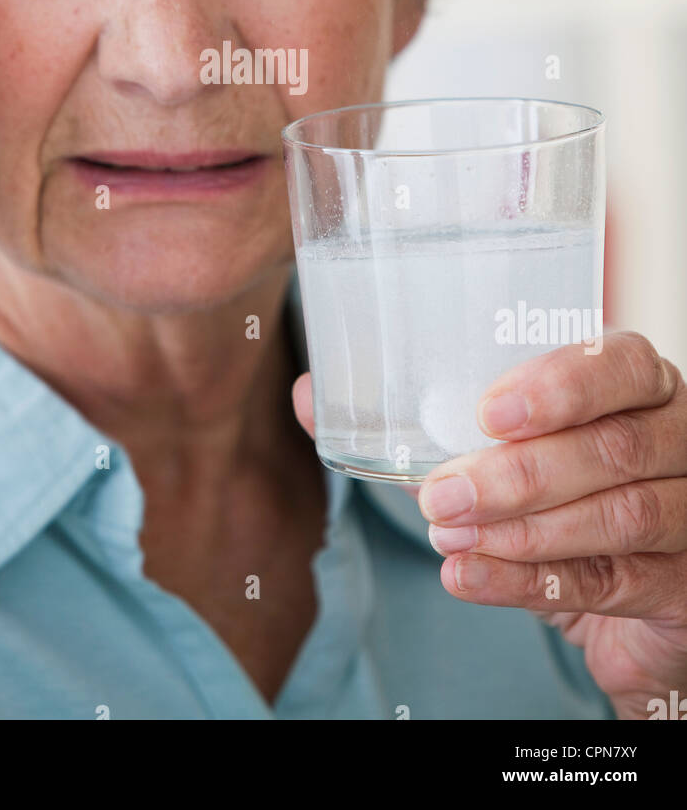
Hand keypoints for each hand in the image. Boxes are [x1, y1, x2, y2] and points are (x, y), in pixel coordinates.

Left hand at [293, 332, 686, 720]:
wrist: (621, 600)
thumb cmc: (552, 496)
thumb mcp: (489, 452)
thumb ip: (414, 423)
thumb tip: (313, 394)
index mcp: (637, 385)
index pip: (621, 363)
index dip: (560, 384)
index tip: (488, 410)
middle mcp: (676, 437)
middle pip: (614, 447)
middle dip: (519, 473)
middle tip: (444, 493)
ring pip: (621, 515)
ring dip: (522, 530)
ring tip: (449, 535)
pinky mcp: (685, 583)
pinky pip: (614, 581)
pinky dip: (530, 582)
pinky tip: (471, 577)